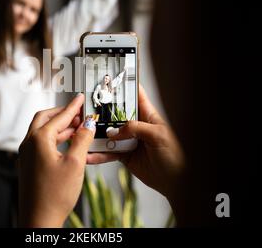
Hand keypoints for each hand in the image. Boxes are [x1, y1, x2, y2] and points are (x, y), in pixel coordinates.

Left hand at [18, 94, 95, 226]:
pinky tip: (69, 143)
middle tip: (79, 112)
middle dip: (62, 114)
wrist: (39, 219)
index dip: (73, 107)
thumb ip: (82, 140)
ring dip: (60, 126)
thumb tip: (88, 124)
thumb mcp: (75, 164)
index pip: (59, 116)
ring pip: (43, 131)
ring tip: (78, 127)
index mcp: (38, 139)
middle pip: (45, 118)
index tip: (80, 99)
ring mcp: (27, 154)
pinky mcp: (29, 163)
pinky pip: (42, 143)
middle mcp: (29, 143)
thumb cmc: (54, 195)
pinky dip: (55, 138)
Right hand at [87, 84, 184, 201]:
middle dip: (102, 112)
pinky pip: (108, 152)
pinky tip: (91, 155)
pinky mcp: (124, 155)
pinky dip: (99, 154)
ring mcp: (129, 140)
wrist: (176, 181)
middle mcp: (137, 126)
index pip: (136, 95)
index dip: (124, 87)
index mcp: (148, 115)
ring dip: (97, 136)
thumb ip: (136, 128)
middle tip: (88, 111)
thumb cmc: (176, 156)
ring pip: (109, 134)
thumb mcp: (158, 135)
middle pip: (116, 114)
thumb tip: (115, 131)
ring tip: (85, 135)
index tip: (109, 81)